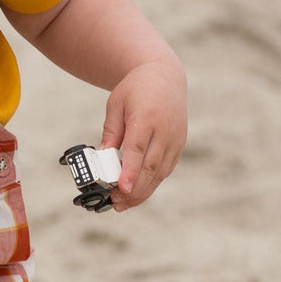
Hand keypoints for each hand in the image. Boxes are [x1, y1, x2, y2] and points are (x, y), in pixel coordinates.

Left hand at [99, 61, 186, 210]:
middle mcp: (165, 130)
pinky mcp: (178, 146)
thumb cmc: (135, 90)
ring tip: (123, 204)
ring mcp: (175, 139)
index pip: (138, 149)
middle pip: (150, 166)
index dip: (130, 171)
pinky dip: (151, 183)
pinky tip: (137, 192)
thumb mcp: (115, 105)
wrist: (164, 77)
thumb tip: (102, 158)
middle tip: (115, 203)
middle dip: (134, 189)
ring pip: (160, 172)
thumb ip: (110, 131)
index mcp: (146, 117)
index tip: (122, 189)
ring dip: (143, 191)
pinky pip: (165, 169)